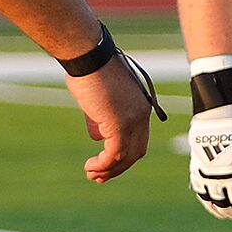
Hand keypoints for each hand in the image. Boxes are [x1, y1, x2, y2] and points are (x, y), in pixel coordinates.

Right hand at [66, 51, 156, 183]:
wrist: (88, 55)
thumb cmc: (89, 69)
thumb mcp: (98, 98)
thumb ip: (101, 117)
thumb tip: (98, 136)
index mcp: (141, 106)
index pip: (139, 139)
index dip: (125, 155)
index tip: (108, 163)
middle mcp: (142, 115)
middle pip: (137, 151)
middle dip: (118, 167)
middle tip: (100, 176)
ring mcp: (133, 120)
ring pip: (126, 157)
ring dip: (108, 170)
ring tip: (92, 175)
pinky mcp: (119, 124)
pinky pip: (114, 154)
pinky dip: (103, 165)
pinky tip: (91, 167)